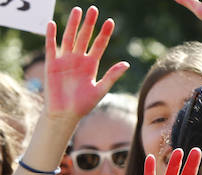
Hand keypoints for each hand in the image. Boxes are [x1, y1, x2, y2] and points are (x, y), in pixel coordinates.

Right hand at [44, 6, 128, 121]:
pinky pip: (51, 47)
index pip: (99, 45)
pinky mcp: (52, 64)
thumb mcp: (101, 89)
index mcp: (91, 64)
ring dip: (73, 25)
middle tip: (93, 9)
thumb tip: (126, 63)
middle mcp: (78, 59)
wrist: (66, 114)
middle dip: (89, 24)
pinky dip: (51, 36)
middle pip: (84, 37)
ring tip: (77, 11)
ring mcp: (65, 60)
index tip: (110, 21)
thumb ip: (112, 76)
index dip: (104, 34)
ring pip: (69, 38)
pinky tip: (52, 24)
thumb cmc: (84, 104)